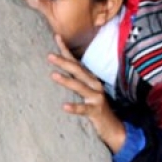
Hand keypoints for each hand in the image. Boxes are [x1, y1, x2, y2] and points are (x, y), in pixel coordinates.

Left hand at [48, 35, 126, 151]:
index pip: (76, 61)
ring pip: (80, 87)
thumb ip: (76, 80)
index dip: (66, 49)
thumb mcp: (86, 90)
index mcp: (90, 78)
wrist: (112, 125)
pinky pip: (84, 109)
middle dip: (64, 62)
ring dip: (67, 81)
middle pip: (78, 70)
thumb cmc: (96, 106)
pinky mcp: (96, 110)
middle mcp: (94, 84)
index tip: (56, 36)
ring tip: (53, 75)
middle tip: (49, 56)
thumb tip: (61, 69)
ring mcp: (96, 97)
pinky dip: (75, 107)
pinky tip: (64, 106)